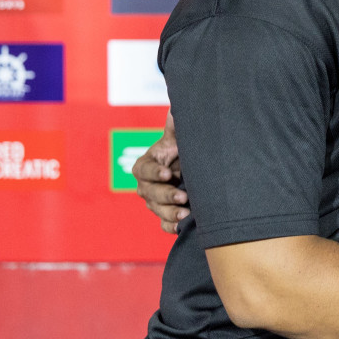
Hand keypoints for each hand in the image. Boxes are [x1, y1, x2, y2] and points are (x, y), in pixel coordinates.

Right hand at [133, 112, 185, 233]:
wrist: (194, 170)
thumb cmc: (182, 151)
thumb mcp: (178, 139)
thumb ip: (174, 128)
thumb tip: (175, 112)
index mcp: (145, 165)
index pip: (144, 170)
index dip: (155, 173)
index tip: (169, 173)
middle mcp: (146, 185)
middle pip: (150, 193)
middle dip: (166, 195)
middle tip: (183, 196)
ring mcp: (154, 202)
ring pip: (157, 210)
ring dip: (171, 213)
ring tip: (186, 214)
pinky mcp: (165, 215)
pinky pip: (164, 225)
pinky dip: (172, 227)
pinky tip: (183, 226)